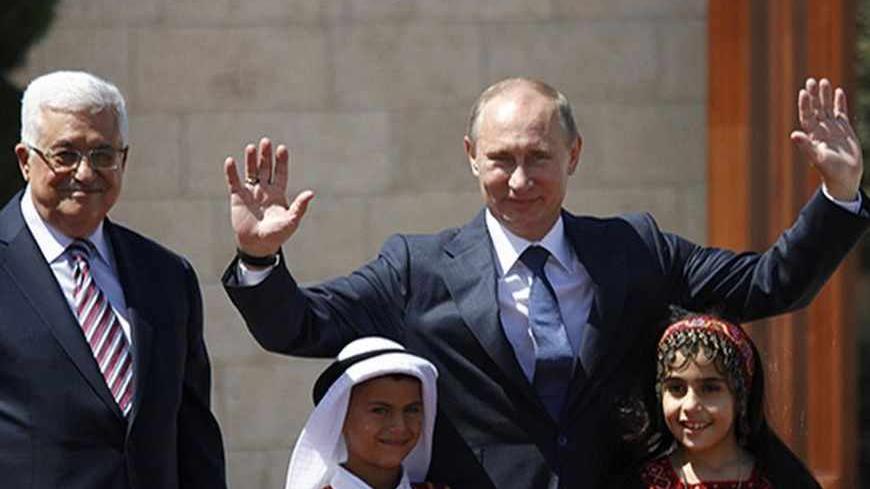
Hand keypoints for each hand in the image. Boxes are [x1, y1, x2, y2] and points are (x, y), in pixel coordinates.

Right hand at [224, 137, 313, 256]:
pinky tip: (230, 161)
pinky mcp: (238, 197)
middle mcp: (265, 189)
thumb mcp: (291, 221)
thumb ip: (300, 207)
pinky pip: (234, 182)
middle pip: (266, 168)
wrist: (257, 246)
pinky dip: (232, 172)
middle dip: (266, 155)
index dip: (281, 161)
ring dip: (251, 160)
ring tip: (251, 147)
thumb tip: (311, 193)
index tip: (282, 149)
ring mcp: (251, 192)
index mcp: (278, 193)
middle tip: (266, 142)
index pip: (281, 173)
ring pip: (251, 171)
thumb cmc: (277, 235)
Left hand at [790, 78, 863, 200]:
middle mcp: (820, 130)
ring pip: (827, 108)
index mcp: (812, 135)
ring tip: (823, 81)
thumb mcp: (817, 157)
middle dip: (813, 95)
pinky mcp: (844, 129)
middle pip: (816, 109)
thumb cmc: (829, 170)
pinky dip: (839, 103)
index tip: (803, 92)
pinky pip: (840, 113)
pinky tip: (838, 91)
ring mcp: (832, 128)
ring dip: (825, 96)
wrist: (844, 177)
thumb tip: (793, 134)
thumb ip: (806, 146)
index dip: (805, 105)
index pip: (807, 116)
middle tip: (811, 81)